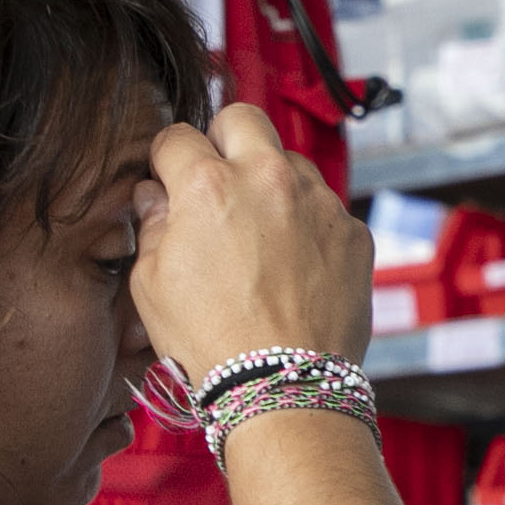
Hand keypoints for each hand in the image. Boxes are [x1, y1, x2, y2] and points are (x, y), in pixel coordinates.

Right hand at [130, 103, 370, 379]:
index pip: (178, 137)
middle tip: (217, 180)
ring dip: (271, 183)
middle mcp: (268, 179)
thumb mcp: (151, 285)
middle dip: (224, 139)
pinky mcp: (353, 232)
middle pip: (243, 118)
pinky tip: (294, 266)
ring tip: (260, 236)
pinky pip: (325, 209)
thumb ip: (153, 226)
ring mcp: (319, 203)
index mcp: (209, 186)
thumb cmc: (210, 342)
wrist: (283, 386)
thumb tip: (155, 196)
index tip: (169, 178)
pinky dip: (308, 226)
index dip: (167, 160)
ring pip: (290, 162)